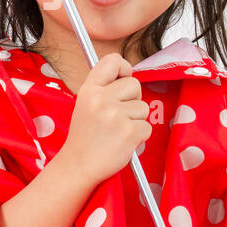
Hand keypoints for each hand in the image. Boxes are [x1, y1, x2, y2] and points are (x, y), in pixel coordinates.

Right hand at [55, 52, 151, 186]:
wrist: (79, 165)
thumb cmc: (85, 137)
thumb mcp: (85, 104)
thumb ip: (104, 88)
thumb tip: (127, 75)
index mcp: (89, 90)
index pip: (113, 61)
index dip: (124, 68)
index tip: (123, 79)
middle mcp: (101, 99)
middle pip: (134, 84)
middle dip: (133, 100)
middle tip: (118, 116)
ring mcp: (115, 116)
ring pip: (143, 107)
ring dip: (136, 120)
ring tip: (118, 131)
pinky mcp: (129, 132)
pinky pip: (147, 127)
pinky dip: (139, 136)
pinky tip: (123, 142)